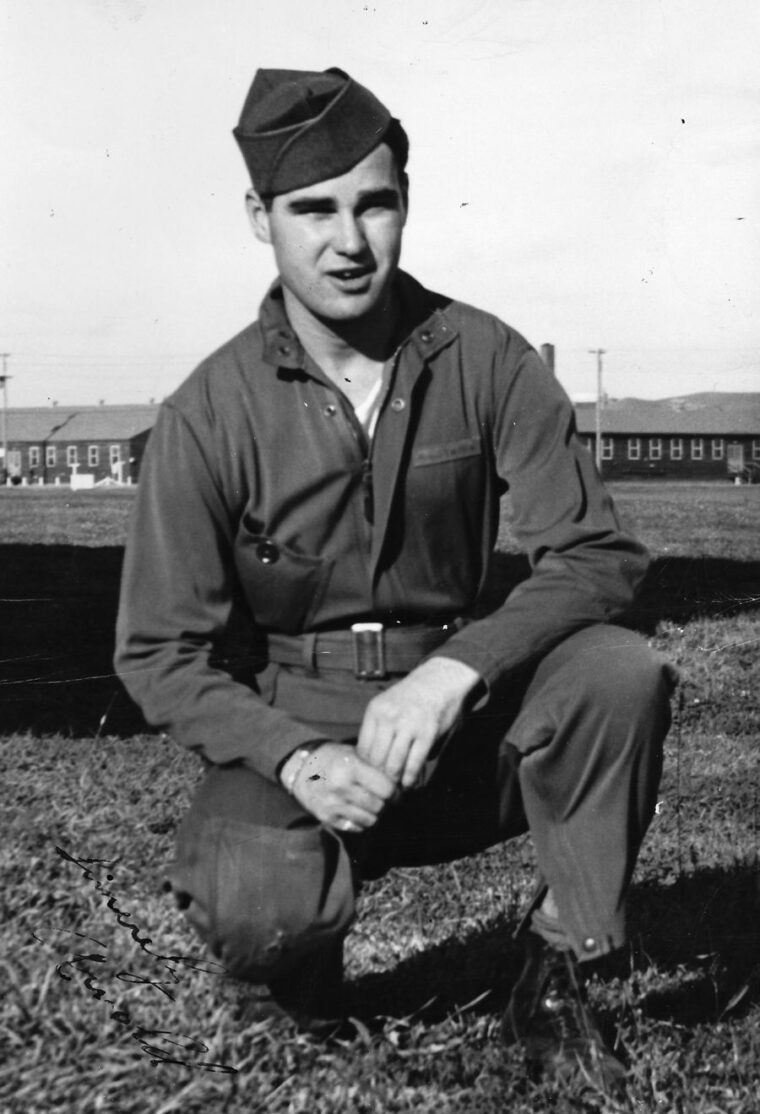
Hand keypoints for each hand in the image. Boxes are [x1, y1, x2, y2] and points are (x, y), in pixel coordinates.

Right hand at [283, 741, 396, 831]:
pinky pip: (355, 827)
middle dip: (385, 803)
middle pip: (379, 806)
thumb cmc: (333, 758)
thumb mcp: (353, 754)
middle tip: (385, 799)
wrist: (300, 768)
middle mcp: (341, 787)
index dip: (395, 791)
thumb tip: (400, 784)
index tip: (396, 791)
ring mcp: (333, 804)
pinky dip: (361, 821)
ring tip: (371, 804)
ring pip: (369, 820)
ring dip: (374, 814)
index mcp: (351, 767)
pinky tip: (358, 810)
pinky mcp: (326, 818)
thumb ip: (374, 767)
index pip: (386, 788)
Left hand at [356, 656, 481, 788]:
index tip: (369, 777)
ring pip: (393, 764)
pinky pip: (413, 763)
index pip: (362, 749)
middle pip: (376, 759)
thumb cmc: (412, 697)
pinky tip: (409, 783)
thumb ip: (378, 728)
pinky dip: (410, 778)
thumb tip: (368, 762)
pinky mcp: (427, 733)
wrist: (441, 679)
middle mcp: (389, 717)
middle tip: (381, 788)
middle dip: (378, 777)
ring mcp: (408, 725)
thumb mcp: (388, 705)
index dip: (365, 767)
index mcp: (375, 710)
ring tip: (395, 788)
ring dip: (394, 780)